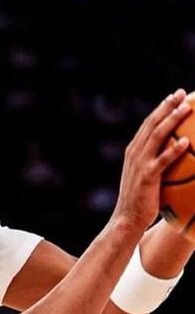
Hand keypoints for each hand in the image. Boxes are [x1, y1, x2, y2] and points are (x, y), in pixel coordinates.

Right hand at [112, 88, 191, 230]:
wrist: (127, 219)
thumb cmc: (140, 201)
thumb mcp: (146, 177)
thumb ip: (157, 163)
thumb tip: (177, 155)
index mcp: (133, 151)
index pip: (148, 124)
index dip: (161, 108)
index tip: (174, 96)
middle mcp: (134, 153)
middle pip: (152, 124)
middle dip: (167, 106)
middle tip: (182, 94)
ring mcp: (140, 164)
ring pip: (157, 136)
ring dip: (172, 120)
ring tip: (187, 108)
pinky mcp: (147, 177)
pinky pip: (162, 160)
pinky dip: (174, 150)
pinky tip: (186, 142)